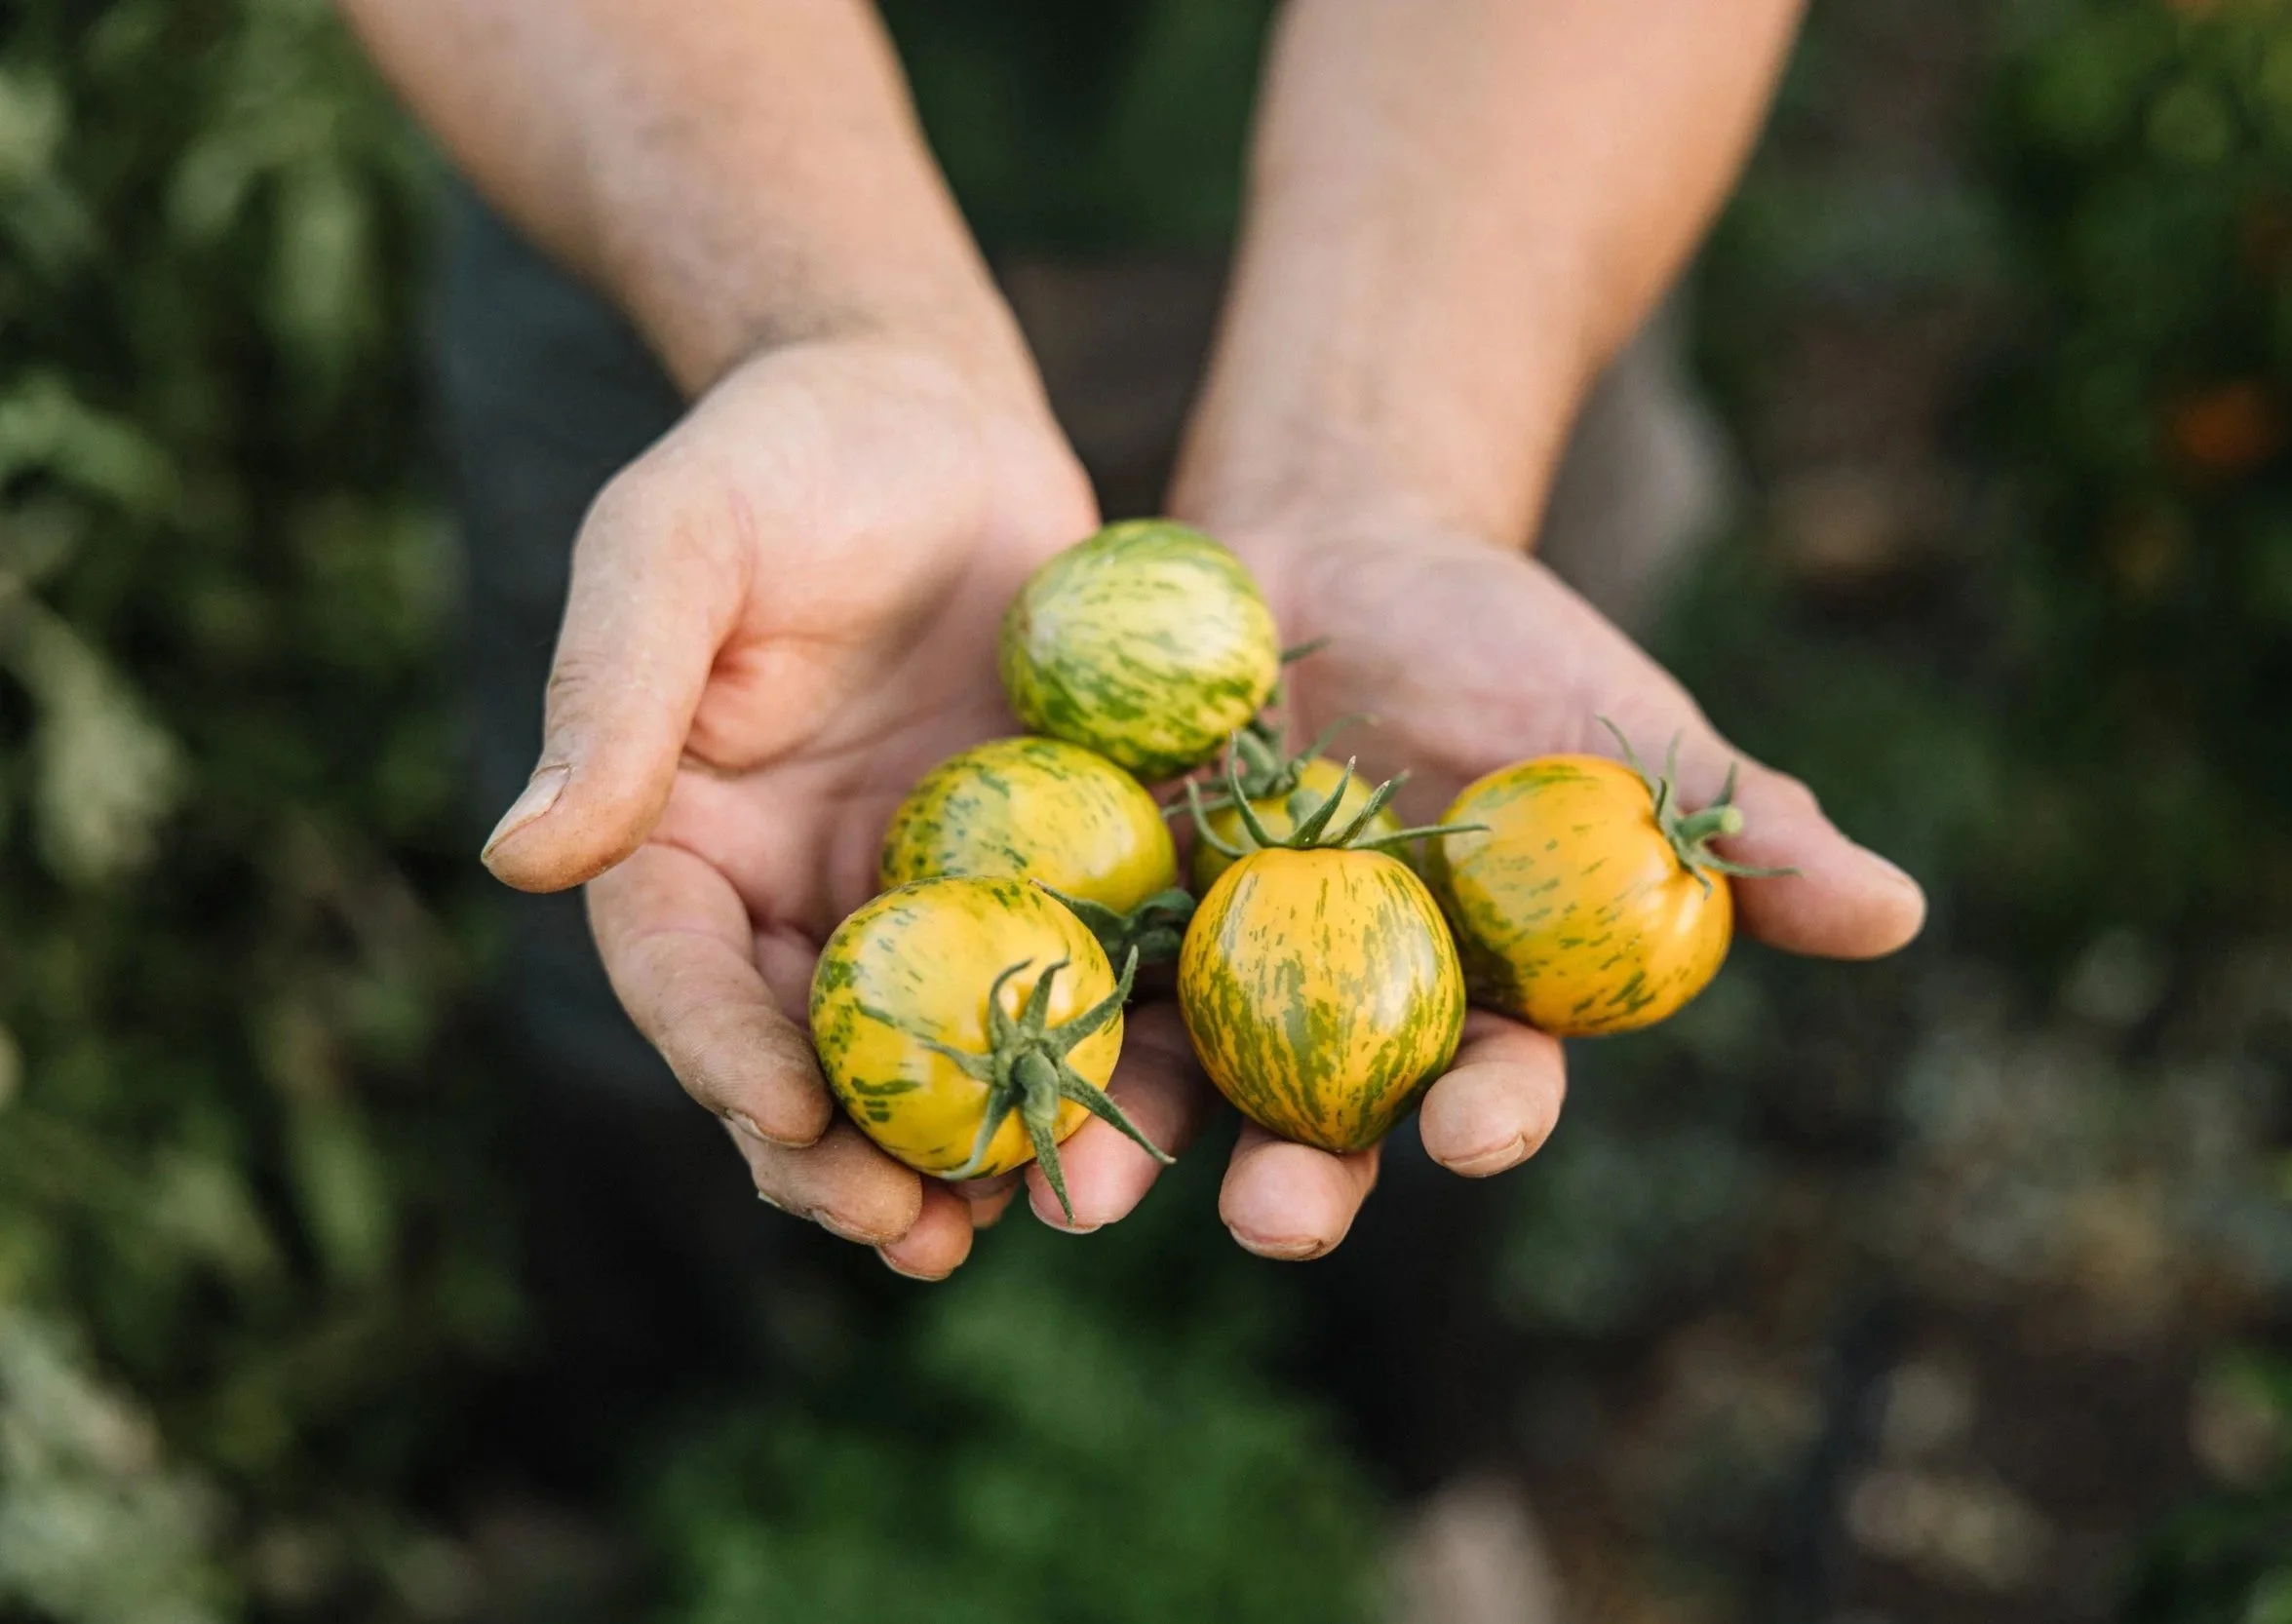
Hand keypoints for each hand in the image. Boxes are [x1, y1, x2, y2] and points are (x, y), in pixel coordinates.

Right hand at [477, 337, 1202, 1278]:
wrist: (929, 411)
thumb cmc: (778, 456)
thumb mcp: (675, 543)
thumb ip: (611, 691)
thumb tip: (521, 859)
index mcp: (679, 840)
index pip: (685, 976)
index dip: (727, 1062)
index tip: (786, 1126)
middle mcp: (795, 891)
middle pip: (810, 1054)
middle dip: (851, 1158)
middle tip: (911, 1232)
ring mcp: (921, 890)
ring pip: (936, 1047)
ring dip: (970, 1145)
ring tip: (1022, 1218)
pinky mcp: (1038, 865)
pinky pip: (1059, 971)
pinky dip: (1086, 1048)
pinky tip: (1131, 1111)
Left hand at [1113, 505, 1926, 1259]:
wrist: (1341, 542)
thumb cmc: (1508, 641)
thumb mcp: (1628, 721)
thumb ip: (1740, 825)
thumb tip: (1905, 913)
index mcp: (1473, 999)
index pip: (1494, 1082)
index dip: (1496, 1114)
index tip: (1489, 1125)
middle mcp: (1339, 1013)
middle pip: (1326, 1124)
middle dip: (1308, 1182)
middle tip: (1285, 1215)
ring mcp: (1215, 966)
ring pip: (1180, 1080)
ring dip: (1141, 1146)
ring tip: (1096, 1195)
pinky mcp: (1108, 905)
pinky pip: (1066, 968)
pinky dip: (1036, 1011)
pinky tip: (996, 1049)